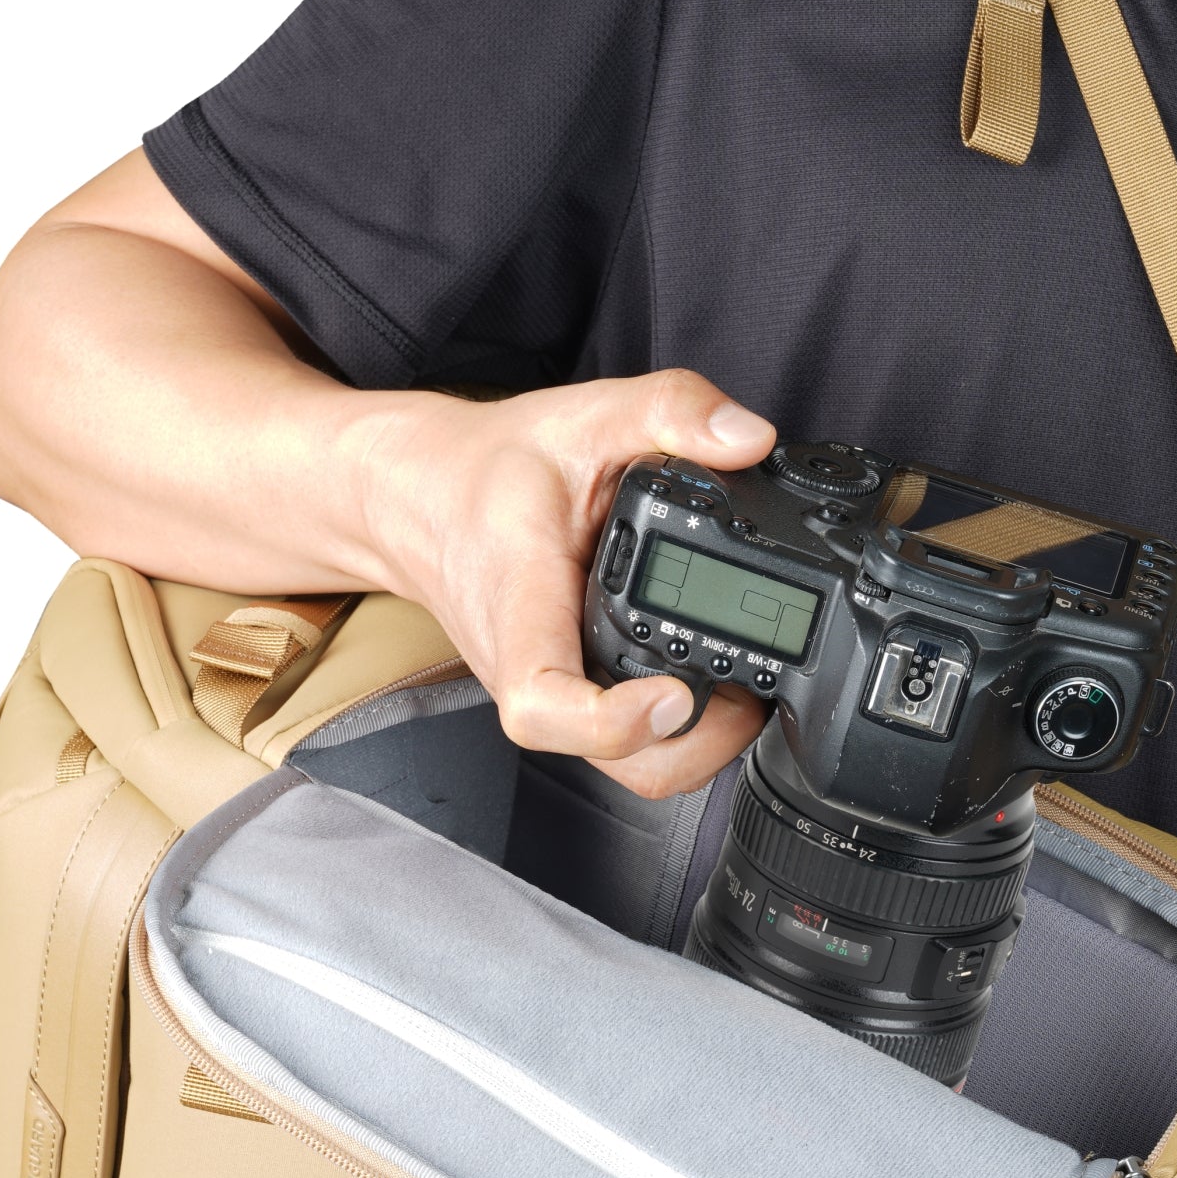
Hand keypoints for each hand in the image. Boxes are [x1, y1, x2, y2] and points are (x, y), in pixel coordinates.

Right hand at [349, 370, 776, 796]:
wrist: (426, 498)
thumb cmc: (490, 470)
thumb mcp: (582, 415)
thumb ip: (667, 411)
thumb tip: (748, 435)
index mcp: (522, 614)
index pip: (546, 705)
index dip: (611, 723)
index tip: (674, 694)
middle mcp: (536, 673)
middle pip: (618, 765)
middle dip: (699, 743)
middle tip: (751, 686)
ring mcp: (559, 695)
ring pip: (633, 766)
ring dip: (701, 741)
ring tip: (743, 681)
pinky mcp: (576, 700)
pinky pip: (632, 745)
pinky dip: (686, 726)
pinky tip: (715, 674)